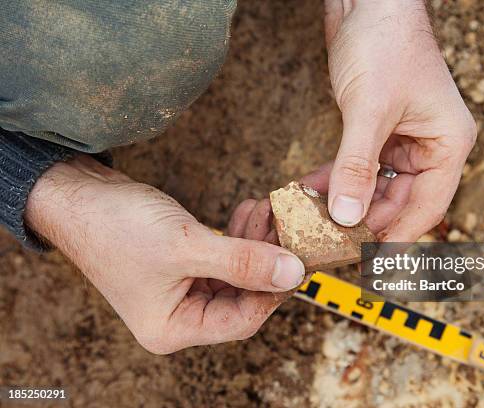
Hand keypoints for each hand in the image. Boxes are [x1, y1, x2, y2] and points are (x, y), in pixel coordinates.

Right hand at [25, 156, 304, 353]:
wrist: (77, 196)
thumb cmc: (115, 227)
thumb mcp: (185, 246)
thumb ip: (242, 262)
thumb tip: (292, 273)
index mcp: (173, 327)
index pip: (241, 320)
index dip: (273, 291)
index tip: (298, 261)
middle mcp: (178, 314)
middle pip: (242, 296)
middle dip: (265, 261)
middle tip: (285, 228)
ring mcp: (180, 289)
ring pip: (235, 273)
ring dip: (254, 244)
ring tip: (266, 212)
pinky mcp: (182, 264)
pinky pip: (222, 256)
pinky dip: (237, 237)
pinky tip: (248, 213)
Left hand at [324, 0, 475, 240]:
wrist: (368, 2)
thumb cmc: (385, 42)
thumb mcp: (369, 108)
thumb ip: (356, 165)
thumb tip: (346, 216)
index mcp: (448, 144)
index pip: (426, 207)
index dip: (396, 238)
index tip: (367, 264)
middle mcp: (430, 146)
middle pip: (398, 202)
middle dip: (361, 221)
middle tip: (327, 243)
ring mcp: (404, 139)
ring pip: (375, 187)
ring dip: (345, 202)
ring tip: (312, 220)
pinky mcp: (378, 131)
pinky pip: (360, 167)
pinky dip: (337, 179)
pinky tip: (312, 191)